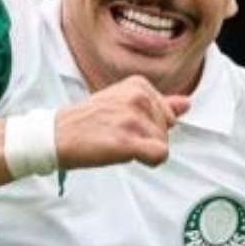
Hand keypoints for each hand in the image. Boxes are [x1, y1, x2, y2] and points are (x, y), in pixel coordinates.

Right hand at [54, 76, 189, 169]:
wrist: (56, 136)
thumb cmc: (88, 121)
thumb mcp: (123, 102)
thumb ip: (159, 103)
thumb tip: (188, 104)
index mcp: (139, 84)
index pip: (168, 114)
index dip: (149, 126)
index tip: (122, 124)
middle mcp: (138, 97)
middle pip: (167, 130)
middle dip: (147, 138)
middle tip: (115, 134)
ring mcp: (133, 118)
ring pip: (163, 144)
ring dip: (142, 150)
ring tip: (114, 142)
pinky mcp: (128, 141)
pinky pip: (160, 155)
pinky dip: (150, 161)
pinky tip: (129, 156)